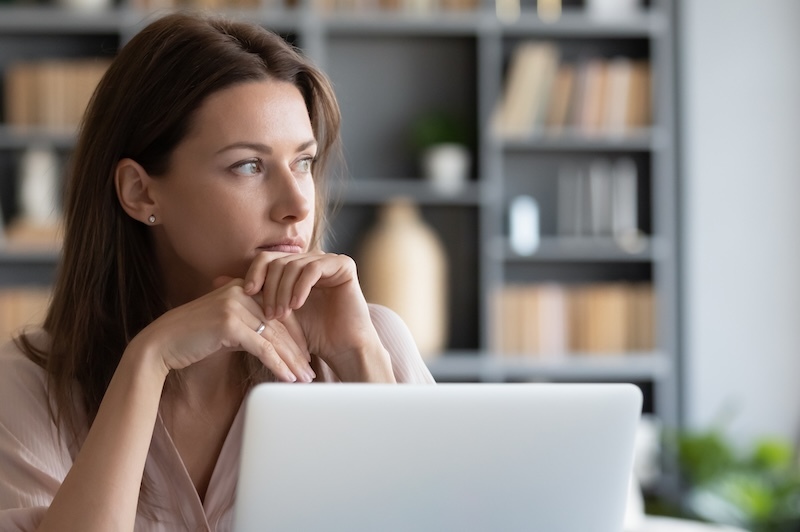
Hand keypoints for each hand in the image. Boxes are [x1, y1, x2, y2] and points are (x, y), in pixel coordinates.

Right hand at [130, 278, 314, 382]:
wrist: (161, 344)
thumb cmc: (193, 338)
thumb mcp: (227, 326)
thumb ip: (250, 327)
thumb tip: (276, 344)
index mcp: (242, 288)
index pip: (279, 311)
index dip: (296, 336)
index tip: (306, 356)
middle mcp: (241, 292)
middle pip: (280, 324)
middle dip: (298, 351)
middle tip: (311, 371)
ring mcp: (235, 306)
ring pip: (274, 337)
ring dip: (292, 361)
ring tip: (305, 379)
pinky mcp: (229, 324)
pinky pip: (262, 347)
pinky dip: (278, 365)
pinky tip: (288, 378)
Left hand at [243, 251, 391, 378]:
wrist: (342, 349)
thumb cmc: (310, 336)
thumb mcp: (274, 314)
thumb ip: (251, 296)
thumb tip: (216, 280)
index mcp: (295, 267)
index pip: (267, 260)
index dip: (254, 274)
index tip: (246, 294)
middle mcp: (311, 260)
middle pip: (278, 261)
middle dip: (269, 288)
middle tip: (268, 314)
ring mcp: (328, 260)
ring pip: (293, 265)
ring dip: (283, 291)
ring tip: (281, 314)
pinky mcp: (344, 265)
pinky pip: (314, 268)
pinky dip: (301, 287)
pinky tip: (297, 305)